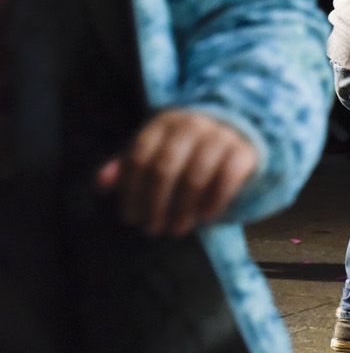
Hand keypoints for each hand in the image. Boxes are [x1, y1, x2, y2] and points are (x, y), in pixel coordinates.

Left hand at [97, 109, 258, 236]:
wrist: (240, 130)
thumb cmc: (188, 148)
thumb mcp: (157, 150)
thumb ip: (129, 167)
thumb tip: (101, 183)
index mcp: (164, 123)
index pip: (139, 156)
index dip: (131, 190)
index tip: (130, 217)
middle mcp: (192, 125)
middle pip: (165, 167)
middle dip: (155, 203)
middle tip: (151, 229)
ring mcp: (220, 136)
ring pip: (196, 176)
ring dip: (183, 208)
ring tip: (176, 229)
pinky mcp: (244, 150)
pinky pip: (227, 178)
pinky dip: (214, 201)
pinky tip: (205, 217)